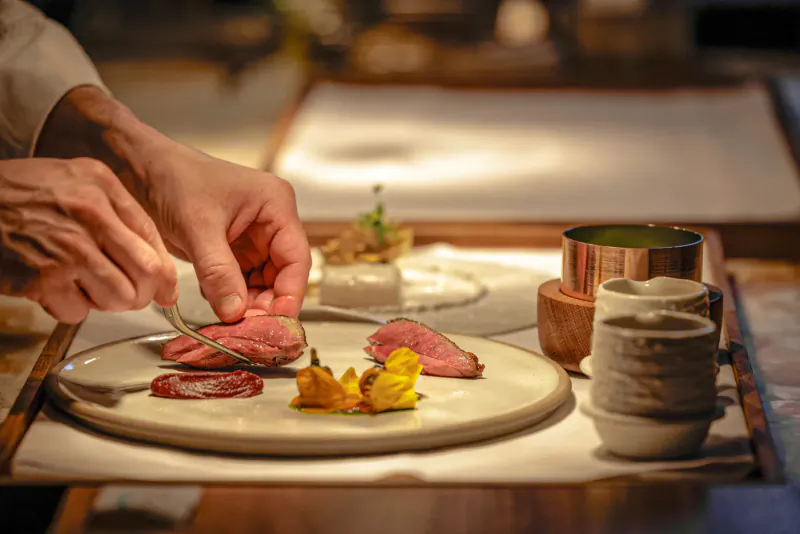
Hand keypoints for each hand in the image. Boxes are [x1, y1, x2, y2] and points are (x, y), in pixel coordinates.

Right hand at [0, 158, 177, 322]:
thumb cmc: (18, 194)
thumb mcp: (74, 180)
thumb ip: (115, 211)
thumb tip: (154, 260)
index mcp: (101, 186)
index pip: (152, 237)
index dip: (165, 272)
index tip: (167, 289)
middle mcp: (91, 214)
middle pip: (147, 272)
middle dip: (143, 293)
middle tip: (131, 296)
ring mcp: (68, 248)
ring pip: (119, 297)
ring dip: (108, 303)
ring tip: (88, 289)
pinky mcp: (43, 278)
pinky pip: (79, 312)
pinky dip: (71, 308)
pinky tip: (57, 289)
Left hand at [140, 141, 311, 320]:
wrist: (139, 168)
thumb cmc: (173, 178)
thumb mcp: (198, 227)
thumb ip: (218, 272)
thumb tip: (235, 313)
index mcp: (275, 205)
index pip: (296, 258)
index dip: (289, 293)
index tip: (275, 322)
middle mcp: (270, 222)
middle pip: (282, 275)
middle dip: (266, 303)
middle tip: (245, 329)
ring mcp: (252, 238)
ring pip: (262, 283)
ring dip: (247, 305)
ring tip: (229, 324)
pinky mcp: (232, 250)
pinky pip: (240, 282)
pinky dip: (231, 299)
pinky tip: (218, 309)